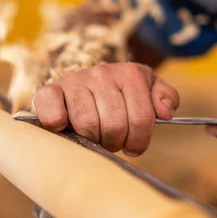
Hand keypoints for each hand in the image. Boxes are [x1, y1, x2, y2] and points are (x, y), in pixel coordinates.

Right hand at [33, 62, 179, 155]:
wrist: (86, 82)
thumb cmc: (120, 94)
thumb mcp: (148, 90)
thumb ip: (165, 97)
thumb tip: (165, 112)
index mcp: (130, 73)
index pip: (142, 119)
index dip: (139, 141)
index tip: (132, 144)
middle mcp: (101, 73)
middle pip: (115, 125)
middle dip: (115, 141)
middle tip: (111, 140)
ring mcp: (75, 80)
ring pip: (88, 124)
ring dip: (92, 139)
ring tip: (94, 135)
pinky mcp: (51, 90)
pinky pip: (52, 110)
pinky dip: (57, 123)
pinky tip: (65, 126)